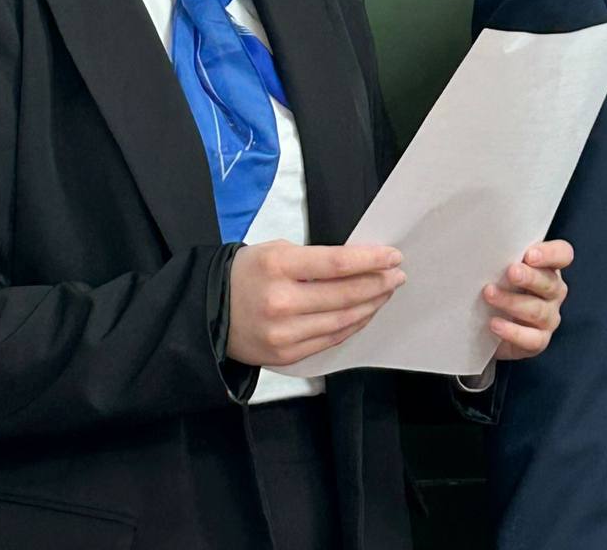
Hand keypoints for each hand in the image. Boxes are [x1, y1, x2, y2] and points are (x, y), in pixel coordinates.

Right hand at [227, 240, 405, 367]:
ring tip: (385, 293)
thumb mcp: (274, 251)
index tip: (393, 256)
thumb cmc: (246, 274)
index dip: (370, 261)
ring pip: (342, 320)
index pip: (337, 263)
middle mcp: (282, 301)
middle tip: (397, 275)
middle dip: (378, 283)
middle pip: (345, 294)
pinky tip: (364, 313)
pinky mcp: (286, 355)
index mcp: (278, 265)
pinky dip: (352, 325)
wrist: (209, 312)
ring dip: (370, 305)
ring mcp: (284, 333)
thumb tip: (358, 266)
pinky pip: (330, 340)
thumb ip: (313, 260)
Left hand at [484, 239, 573, 359]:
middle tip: (511, 272)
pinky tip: (494, 323)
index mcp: (547, 266)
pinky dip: (513, 332)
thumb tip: (479, 239)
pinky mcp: (538, 340)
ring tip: (489, 294)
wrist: (488, 320)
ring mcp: (549, 317)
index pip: (562, 254)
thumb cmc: (498, 283)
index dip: (550, 254)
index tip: (529, 255)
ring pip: (538, 310)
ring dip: (512, 302)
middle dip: (530, 277)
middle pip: (550, 283)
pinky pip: (532, 339)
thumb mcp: (499, 264)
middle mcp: (553, 291)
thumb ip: (501, 252)